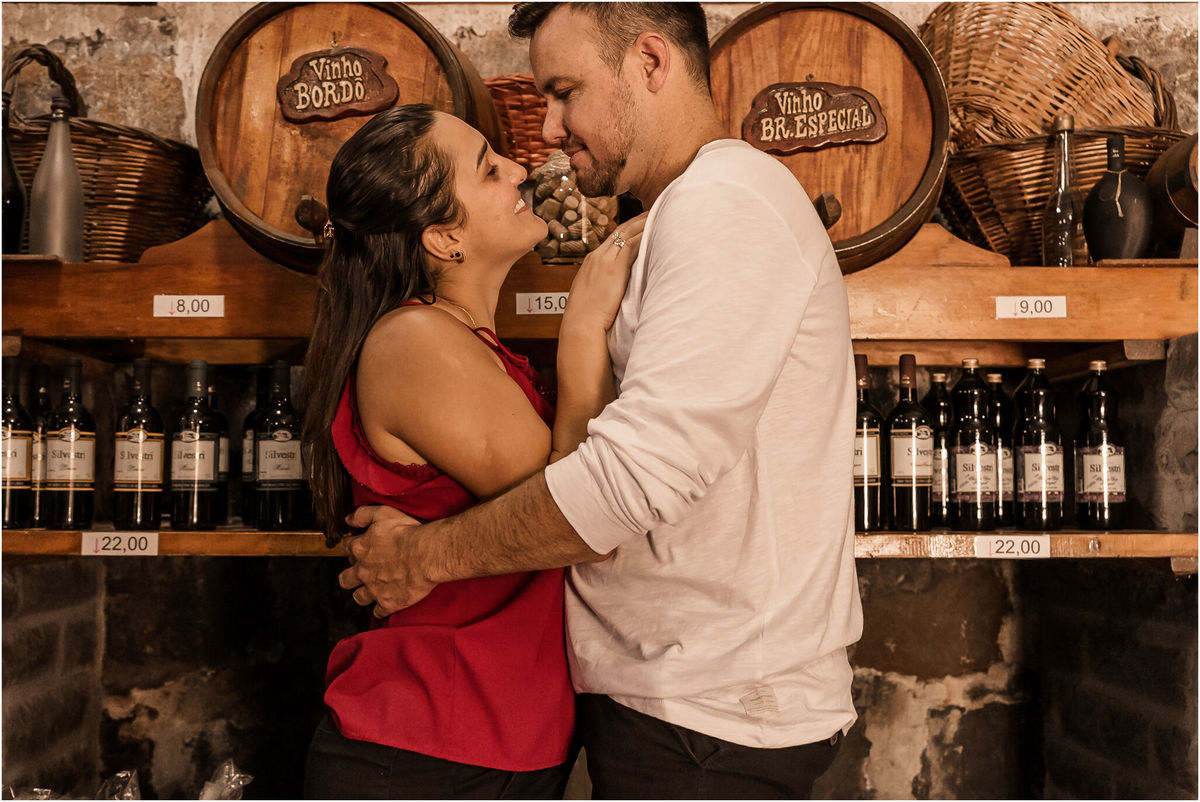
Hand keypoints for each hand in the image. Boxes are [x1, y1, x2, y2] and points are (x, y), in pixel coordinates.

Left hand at [338, 505, 434, 617]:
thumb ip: (362, 514)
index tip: (357, 547)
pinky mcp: (387, 603)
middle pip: (345, 578)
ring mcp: (374, 589)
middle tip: (360, 572)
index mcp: (360, 548)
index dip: (350, 547)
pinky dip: (380, 609)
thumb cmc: (408, 533)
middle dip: (349, 576)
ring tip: (371, 590)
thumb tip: (348, 519)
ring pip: (359, 597)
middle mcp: (363, 571)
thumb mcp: (383, 513)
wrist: (427, 555)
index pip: (345, 548)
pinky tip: (385, 605)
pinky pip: (378, 612)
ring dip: (363, 594)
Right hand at [564, 214, 646, 332]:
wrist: (581, 325)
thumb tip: (613, 288)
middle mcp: (597, 257)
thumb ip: (602, 285)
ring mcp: (605, 260)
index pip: (611, 239)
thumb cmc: (587, 317)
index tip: (639, 223)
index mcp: (591, 262)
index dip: (627, 229)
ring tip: (659, 215)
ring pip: (627, 234)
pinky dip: (644, 236)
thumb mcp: (592, 295)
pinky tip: (656, 230)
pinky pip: (632, 245)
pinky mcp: (615, 267)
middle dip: (636, 220)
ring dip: (643, 224)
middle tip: (652, 211)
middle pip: (619, 231)